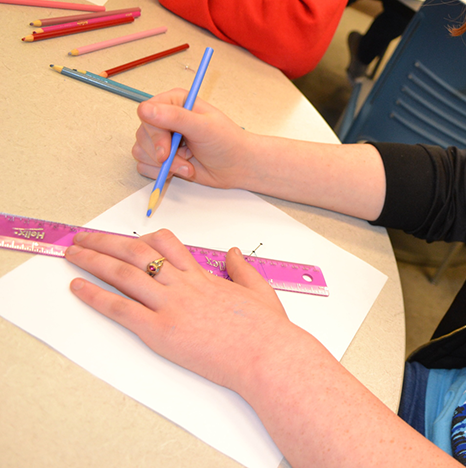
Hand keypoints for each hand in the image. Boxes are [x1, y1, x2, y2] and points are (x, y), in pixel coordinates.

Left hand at [65, 229, 301, 392]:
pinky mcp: (161, 331)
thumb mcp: (259, 291)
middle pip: (137, 252)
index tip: (126, 238)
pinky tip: (78, 287)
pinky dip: (96, 296)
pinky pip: (121, 308)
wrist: (267, 354)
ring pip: (124, 274)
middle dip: (106, 241)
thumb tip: (232, 254)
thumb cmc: (267, 331)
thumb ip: (241, 270)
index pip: (167, 245)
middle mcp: (183, 285)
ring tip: (73, 253)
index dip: (142, 238)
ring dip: (93, 260)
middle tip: (85, 236)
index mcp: (204, 277)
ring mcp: (170, 306)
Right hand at [134, 90, 252, 189]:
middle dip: (162, 153)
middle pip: (142, 134)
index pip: (147, 112)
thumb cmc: (227, 142)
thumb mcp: (203, 127)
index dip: (154, 133)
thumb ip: (175, 117)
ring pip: (141, 151)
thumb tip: (146, 109)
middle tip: (184, 160)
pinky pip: (144, 165)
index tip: (166, 149)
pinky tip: (182, 169)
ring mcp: (163, 138)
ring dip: (164, 165)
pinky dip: (160, 172)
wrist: (237, 166)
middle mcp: (166, 117)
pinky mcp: (161, 156)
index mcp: (175, 102)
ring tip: (188, 165)